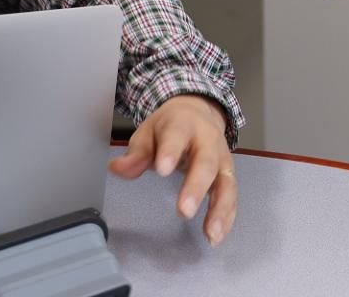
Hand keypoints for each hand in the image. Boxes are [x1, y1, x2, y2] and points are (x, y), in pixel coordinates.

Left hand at [109, 94, 235, 245]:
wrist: (198, 113)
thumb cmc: (171, 126)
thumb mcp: (149, 132)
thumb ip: (137, 154)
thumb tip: (117, 169)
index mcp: (184, 124)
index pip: (178, 136)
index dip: (171, 152)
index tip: (162, 169)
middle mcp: (208, 141)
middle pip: (206, 163)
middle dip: (197, 187)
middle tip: (185, 211)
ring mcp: (222, 159)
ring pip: (226, 183)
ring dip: (220, 209)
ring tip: (210, 233)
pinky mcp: (228, 176)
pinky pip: (231, 196)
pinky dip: (227, 217)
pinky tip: (216, 236)